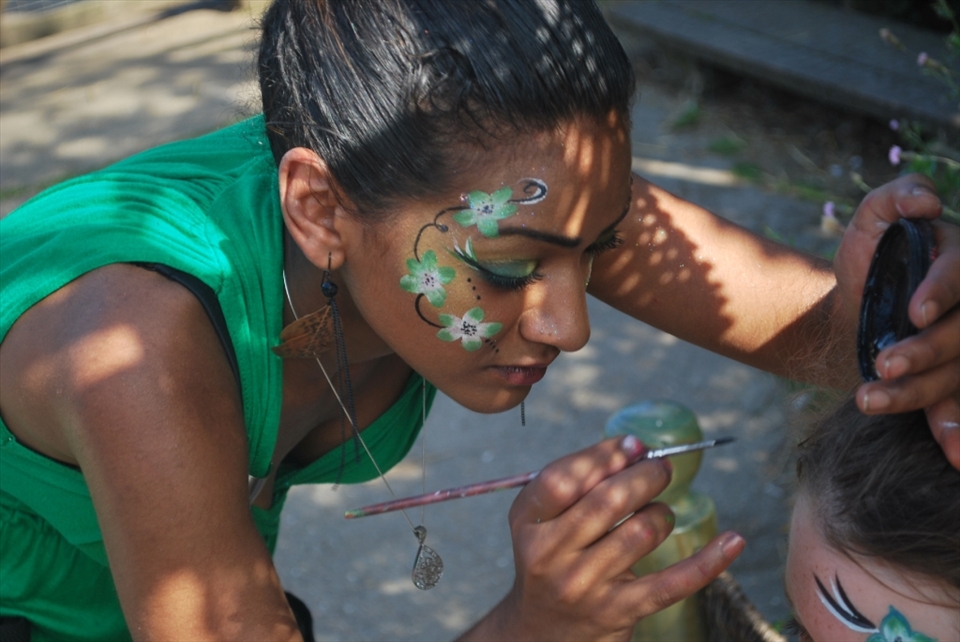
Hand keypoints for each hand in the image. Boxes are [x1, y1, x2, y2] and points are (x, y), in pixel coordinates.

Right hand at [491, 437, 744, 641]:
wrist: (542, 632)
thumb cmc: (552, 559)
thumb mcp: (545, 521)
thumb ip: (579, 484)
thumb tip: (635, 447)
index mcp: (527, 523)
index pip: (561, 480)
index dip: (602, 457)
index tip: (634, 445)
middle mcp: (549, 555)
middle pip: (606, 502)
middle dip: (645, 476)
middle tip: (663, 467)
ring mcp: (583, 586)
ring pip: (641, 533)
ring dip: (662, 513)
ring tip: (661, 512)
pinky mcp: (619, 611)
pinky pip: (672, 582)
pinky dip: (708, 560)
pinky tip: (733, 541)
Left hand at [834, 174, 959, 468]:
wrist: (856, 306)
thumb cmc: (869, 258)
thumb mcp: (871, 220)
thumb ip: (894, 198)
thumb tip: (925, 203)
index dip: (942, 289)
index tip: (913, 312)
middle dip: (924, 351)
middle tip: (880, 364)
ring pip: (957, 374)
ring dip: (919, 391)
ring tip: (869, 399)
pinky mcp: (952, 379)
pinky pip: (957, 405)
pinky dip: (954, 430)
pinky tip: (954, 455)